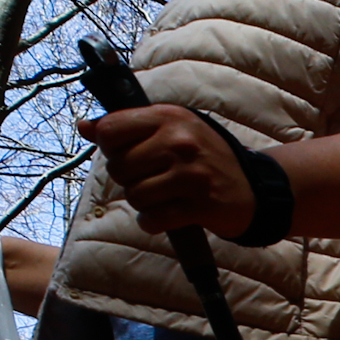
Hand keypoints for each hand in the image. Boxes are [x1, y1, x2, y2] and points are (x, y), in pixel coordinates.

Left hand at [81, 105, 255, 237]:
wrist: (255, 190)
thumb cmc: (206, 158)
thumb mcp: (171, 130)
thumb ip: (127, 127)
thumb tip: (84, 127)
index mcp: (169, 117)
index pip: (110, 131)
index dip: (110, 148)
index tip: (128, 154)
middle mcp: (179, 141)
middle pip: (119, 167)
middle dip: (129, 179)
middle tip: (151, 179)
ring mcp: (191, 174)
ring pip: (134, 195)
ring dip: (143, 203)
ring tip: (162, 197)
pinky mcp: (200, 205)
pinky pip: (153, 219)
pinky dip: (153, 222)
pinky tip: (166, 215)